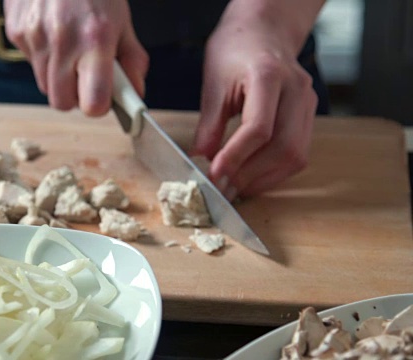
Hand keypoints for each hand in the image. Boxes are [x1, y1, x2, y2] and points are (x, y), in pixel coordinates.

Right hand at [4, 0, 148, 115]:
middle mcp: (63, 41)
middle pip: (62, 103)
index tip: (102, 97)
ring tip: (68, 48)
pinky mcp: (17, 32)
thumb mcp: (122, 19)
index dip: (97, 105)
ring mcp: (35, 37)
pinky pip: (30, 63)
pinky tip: (52, 33)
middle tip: (84, 74)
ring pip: (45, 86)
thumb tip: (135, 94)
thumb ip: (131, 60)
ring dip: (58, 76)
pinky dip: (42, 56)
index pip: (92, 103)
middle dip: (74, 95)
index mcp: (96, 40)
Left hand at [193, 3, 319, 199]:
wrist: (263, 32)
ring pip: (295, 155)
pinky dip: (275, 172)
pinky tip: (253, 177)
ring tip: (235, 188)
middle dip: (250, 175)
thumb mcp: (213, 82)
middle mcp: (296, 90)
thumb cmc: (235, 50)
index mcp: (268, 75)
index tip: (215, 175)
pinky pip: (299, 153)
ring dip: (264, 179)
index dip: (236, 157)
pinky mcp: (309, 115)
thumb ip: (209, 124)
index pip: (259, 128)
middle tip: (223, 189)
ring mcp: (308, 103)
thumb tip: (201, 159)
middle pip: (283, 147)